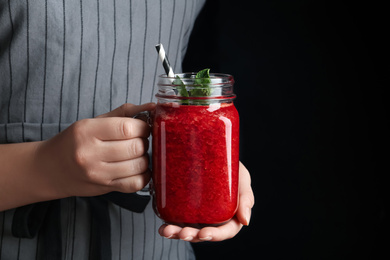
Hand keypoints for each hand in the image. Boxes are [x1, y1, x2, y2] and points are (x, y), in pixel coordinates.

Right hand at [35, 103, 155, 197]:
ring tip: (137, 153)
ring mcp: (98, 174)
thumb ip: (125, 112)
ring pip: (139, 166)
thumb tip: (153, 107)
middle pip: (136, 147)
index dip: (143, 126)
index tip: (142, 127)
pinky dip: (144, 175)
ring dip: (145, 158)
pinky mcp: (105, 188)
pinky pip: (136, 184)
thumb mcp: (95, 121)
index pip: (127, 128)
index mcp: (87, 131)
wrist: (52, 168)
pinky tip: (138, 168)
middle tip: (139, 139)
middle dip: (144, 141)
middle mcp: (90, 154)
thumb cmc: (77, 140)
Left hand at [158, 162, 253, 241]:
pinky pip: (175, 220)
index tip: (204, 233)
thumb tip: (245, 221)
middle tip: (183, 233)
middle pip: (203, 234)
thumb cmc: (232, 169)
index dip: (215, 235)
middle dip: (192, 236)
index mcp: (231, 217)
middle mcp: (213, 220)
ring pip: (188, 230)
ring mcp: (197, 216)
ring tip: (168, 230)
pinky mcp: (183, 209)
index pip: (226, 231)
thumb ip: (246, 198)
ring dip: (177, 233)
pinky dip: (169, 226)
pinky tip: (163, 227)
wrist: (213, 153)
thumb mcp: (242, 179)